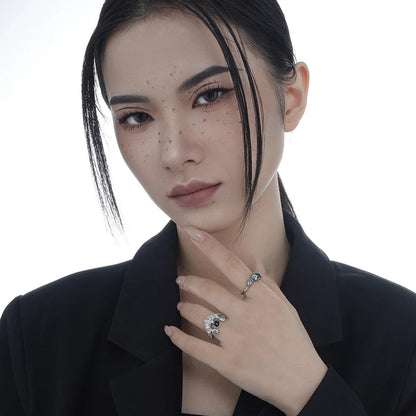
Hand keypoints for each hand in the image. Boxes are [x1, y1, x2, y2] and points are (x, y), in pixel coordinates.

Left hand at [164, 226, 327, 415]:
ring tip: (180, 305)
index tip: (192, 231)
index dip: (210, 246)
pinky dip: (178, 338)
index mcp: (263, 298)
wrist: (303, 382)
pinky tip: (170, 331)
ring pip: (199, 315)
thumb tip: (255, 259)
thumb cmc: (295, 341)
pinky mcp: (227, 363)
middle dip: (189, 281)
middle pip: (208, 289)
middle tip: (180, 279)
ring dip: (184, 307)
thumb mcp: (286, 307)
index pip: (231, 265)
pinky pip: (195, 347)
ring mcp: (236, 339)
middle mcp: (248, 314)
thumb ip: (268, 283)